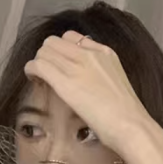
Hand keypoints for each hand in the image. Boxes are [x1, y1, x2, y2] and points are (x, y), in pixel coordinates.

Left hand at [24, 30, 152, 155]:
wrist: (131, 125)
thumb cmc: (127, 115)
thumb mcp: (116, 84)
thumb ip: (101, 77)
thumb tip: (88, 84)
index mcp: (104, 53)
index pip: (73, 38)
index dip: (61, 50)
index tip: (60, 65)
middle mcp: (89, 54)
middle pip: (54, 41)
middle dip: (46, 55)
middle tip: (46, 74)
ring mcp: (76, 67)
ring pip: (44, 51)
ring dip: (38, 63)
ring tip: (39, 79)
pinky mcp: (65, 83)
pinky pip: (39, 65)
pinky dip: (31, 70)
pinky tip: (33, 79)